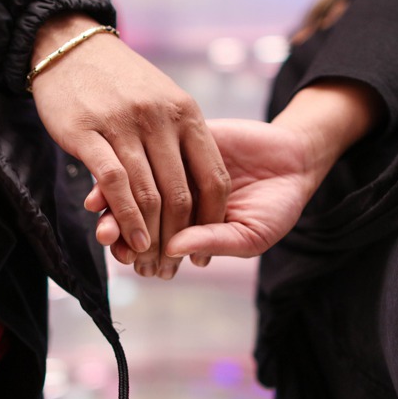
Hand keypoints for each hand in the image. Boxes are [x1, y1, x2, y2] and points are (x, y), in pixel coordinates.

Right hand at [30, 15, 229, 279]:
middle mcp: (160, 119)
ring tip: (150, 262)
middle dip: (179, 237)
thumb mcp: (162, 100)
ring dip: (151, 236)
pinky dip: (125, 216)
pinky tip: (129, 238)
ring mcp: (124, 125)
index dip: (213, 218)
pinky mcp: (88, 133)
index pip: (212, 176)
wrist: (69, 46)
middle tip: (172, 266)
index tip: (208, 245)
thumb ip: (180, 138)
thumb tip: (196, 184)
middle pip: (181, 192)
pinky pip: (114, 182)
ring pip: (149, 193)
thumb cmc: (118, 80)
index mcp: (185, 113)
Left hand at [89, 79, 382, 261]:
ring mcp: (174, 169)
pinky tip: (111, 174)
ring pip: (134, 186)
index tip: (126, 259)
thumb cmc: (275, 208)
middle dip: (117, 230)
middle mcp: (172, 200)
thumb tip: (174, 249)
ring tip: (101, 212)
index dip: (134, 252)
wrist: (296, 160)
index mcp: (184, 229)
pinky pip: (148, 150)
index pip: (150, 244)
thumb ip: (213, 241)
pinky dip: (126, 162)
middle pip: (133, 217)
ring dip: (114, 201)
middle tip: (108, 238)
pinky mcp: (181, 139)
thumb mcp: (250, 235)